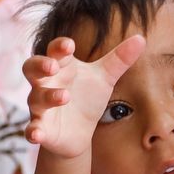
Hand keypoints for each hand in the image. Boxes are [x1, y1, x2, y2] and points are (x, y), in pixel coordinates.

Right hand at [23, 34, 146, 157]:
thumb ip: (120, 59)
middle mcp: (46, 83)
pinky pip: (32, 129)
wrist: (79, 133)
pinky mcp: (41, 128)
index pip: (54, 51)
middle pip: (32, 67)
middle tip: (53, 66)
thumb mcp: (105, 78)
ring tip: (65, 96)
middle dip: (40, 65)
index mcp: (61, 67)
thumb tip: (141, 38)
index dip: (59, 47)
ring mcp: (41, 106)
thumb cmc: (87, 98)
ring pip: (36, 98)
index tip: (70, 45)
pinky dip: (32, 131)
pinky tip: (35, 135)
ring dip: (48, 96)